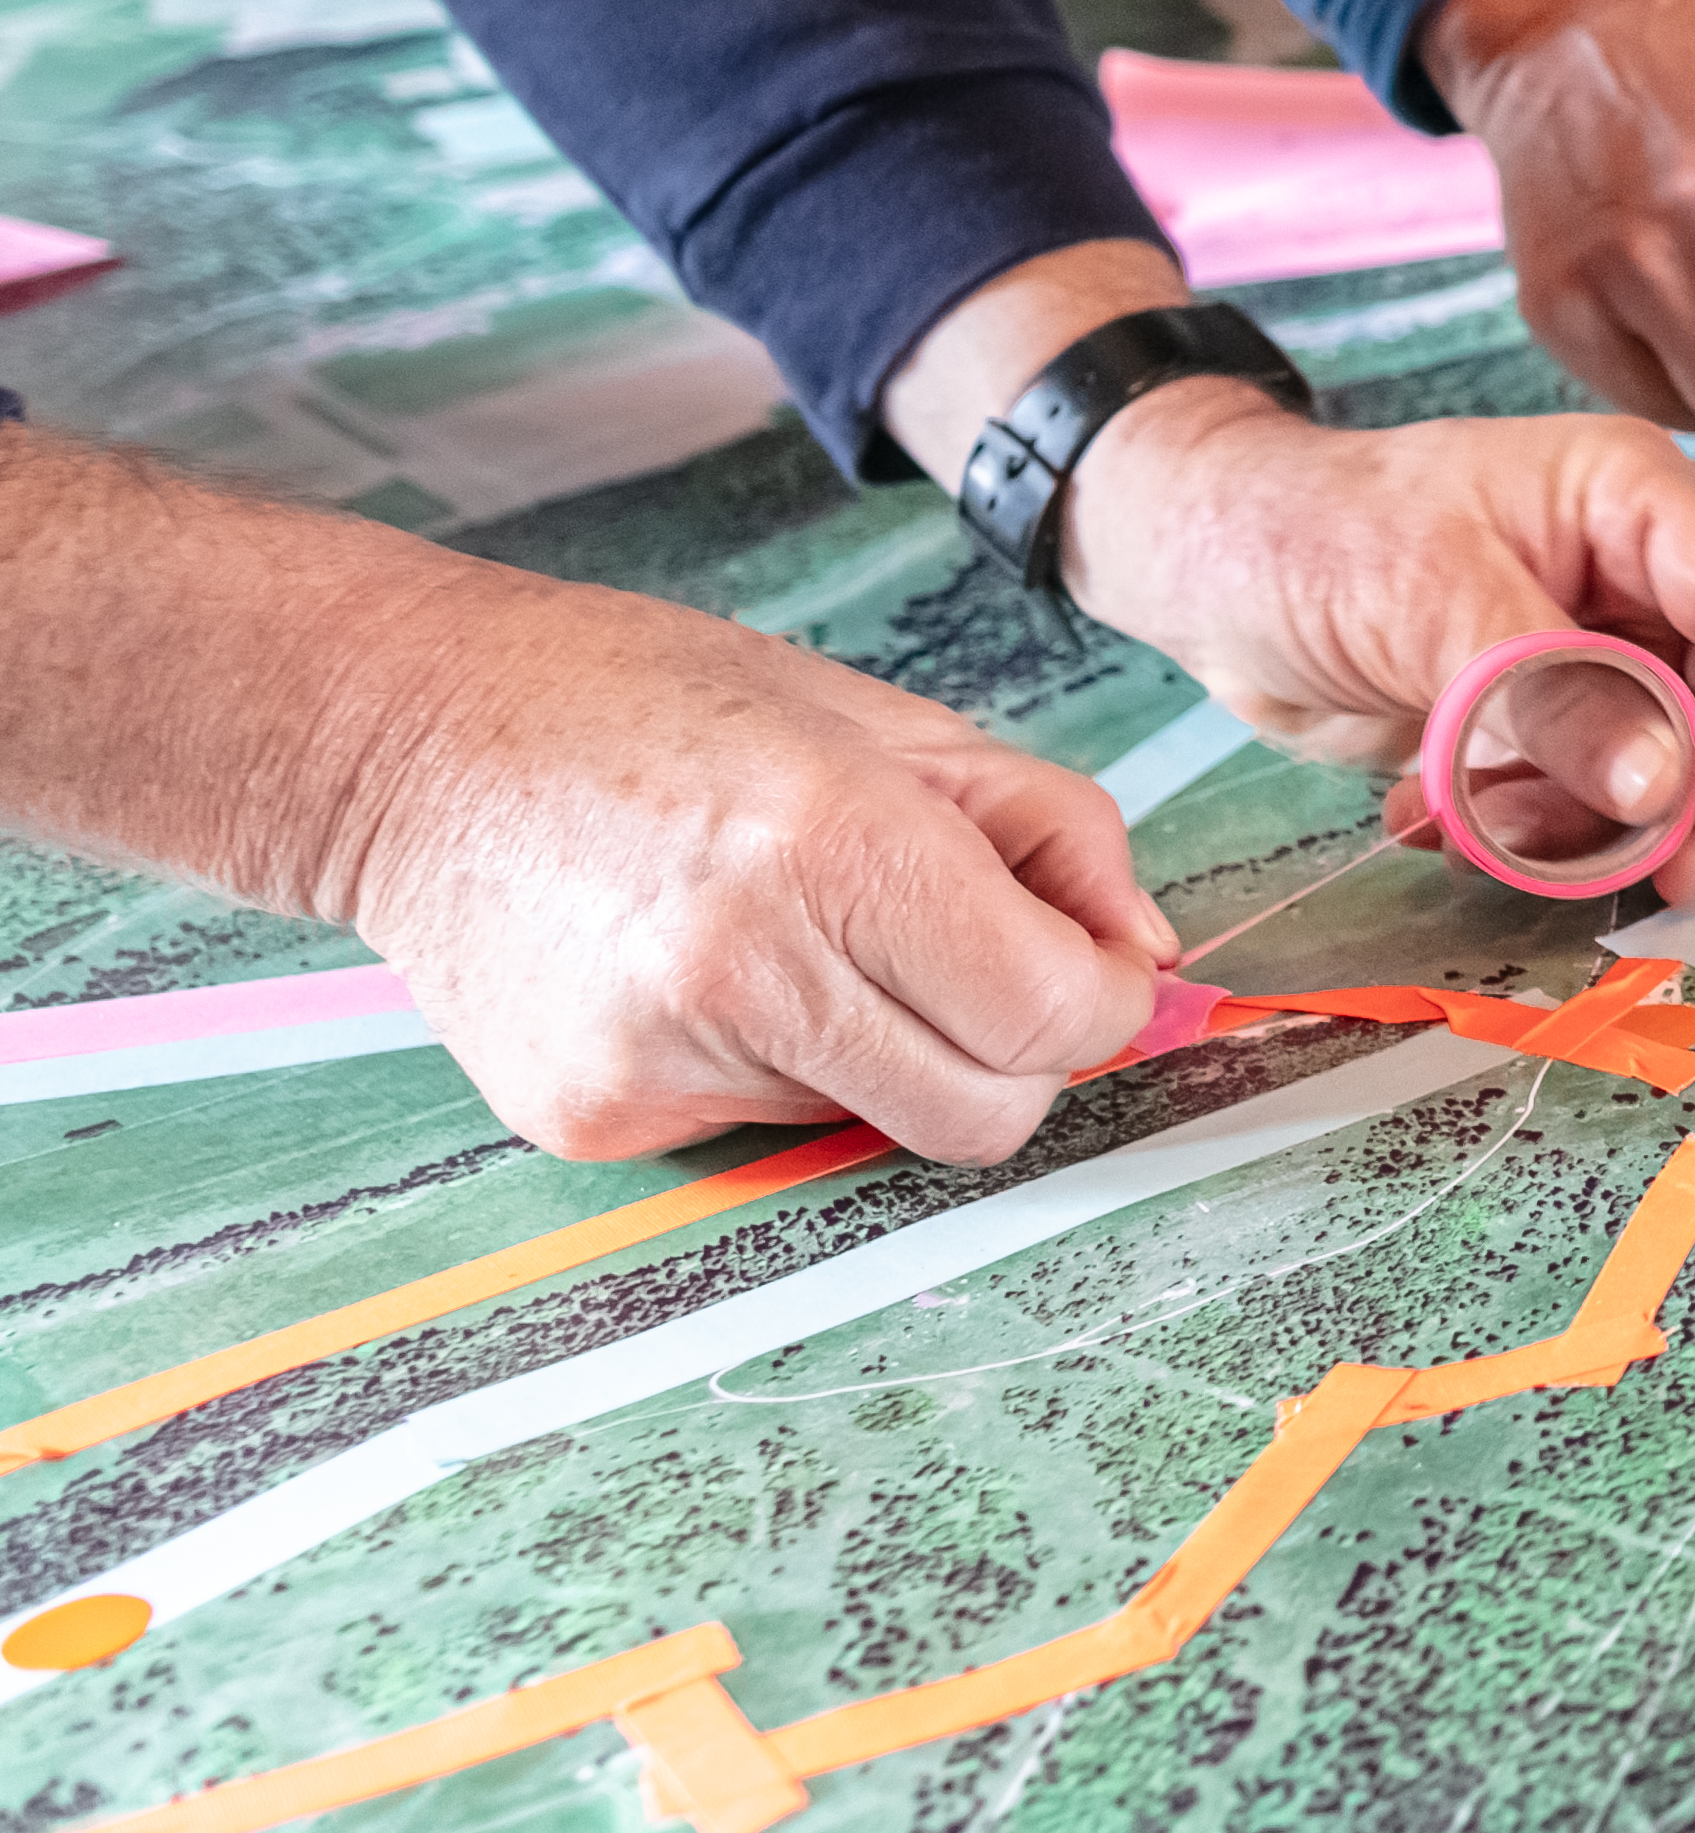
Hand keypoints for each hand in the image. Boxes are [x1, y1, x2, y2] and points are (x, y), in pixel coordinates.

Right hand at [0, 429, 1166, 1167]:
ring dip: (883, 1049)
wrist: (409, 742)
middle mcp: (749, 970)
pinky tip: (694, 974)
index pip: (1054, 1015)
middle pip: (986, 1114)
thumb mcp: (889, 722)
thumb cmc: (659, 702)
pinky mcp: (595, 1121)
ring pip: (875, 1121)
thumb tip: (1147, 954)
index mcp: (840, 847)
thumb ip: (1050, 834)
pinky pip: (759, 1130)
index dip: (1101, 996)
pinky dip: (771, 1066)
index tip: (1086, 959)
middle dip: (1016, 1054)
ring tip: (791, 935)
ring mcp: (661, 1061)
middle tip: (967, 968)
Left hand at [1052, 386, 1694, 909]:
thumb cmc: (1302, 535)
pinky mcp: (1553, 718)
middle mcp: (1640, 570)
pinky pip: (1599, 799)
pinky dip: (1540, 832)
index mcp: (1631, 498)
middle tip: (1668, 876)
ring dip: (1601, 824)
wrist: (1201, 576)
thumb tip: (1667, 787)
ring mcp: (1601, 648)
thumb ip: (1552, 690)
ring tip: (1487, 829)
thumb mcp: (1425, 602)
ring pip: (1679, 763)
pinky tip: (1442, 818)